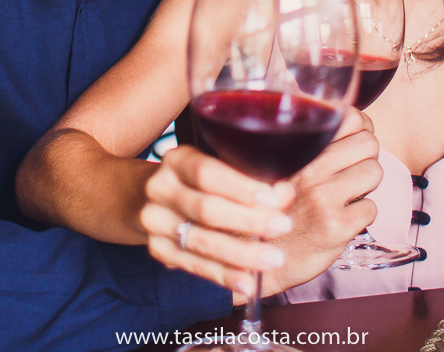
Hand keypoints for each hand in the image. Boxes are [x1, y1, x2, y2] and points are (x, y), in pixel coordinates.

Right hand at [138, 107, 380, 302]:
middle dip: (249, 221)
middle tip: (284, 226)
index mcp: (178, 159)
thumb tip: (287, 184)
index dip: (243, 186)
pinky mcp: (159, 251)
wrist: (159, 197)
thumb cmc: (205, 178)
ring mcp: (156, 222)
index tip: (278, 196)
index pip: (207, 171)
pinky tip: (248, 283)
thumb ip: (246, 166)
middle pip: (206, 208)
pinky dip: (224, 276)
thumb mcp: (217, 159)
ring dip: (241, 253)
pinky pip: (193, 267)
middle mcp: (161, 189)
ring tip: (274, 259)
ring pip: (200, 242)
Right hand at [265, 106, 381, 294]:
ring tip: (345, 195)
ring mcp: (323, 198)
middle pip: (368, 143)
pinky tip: (342, 219)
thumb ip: (308, 144)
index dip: (361, 130)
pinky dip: (361, 214)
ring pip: (374, 172)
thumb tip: (357, 123)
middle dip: (365, 158)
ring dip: (365, 186)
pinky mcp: (336, 226)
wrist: (257, 256)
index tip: (354, 143)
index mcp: (297, 149)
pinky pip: (371, 208)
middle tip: (350, 173)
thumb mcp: (282, 166)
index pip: (351, 118)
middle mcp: (309, 168)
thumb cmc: (275, 208)